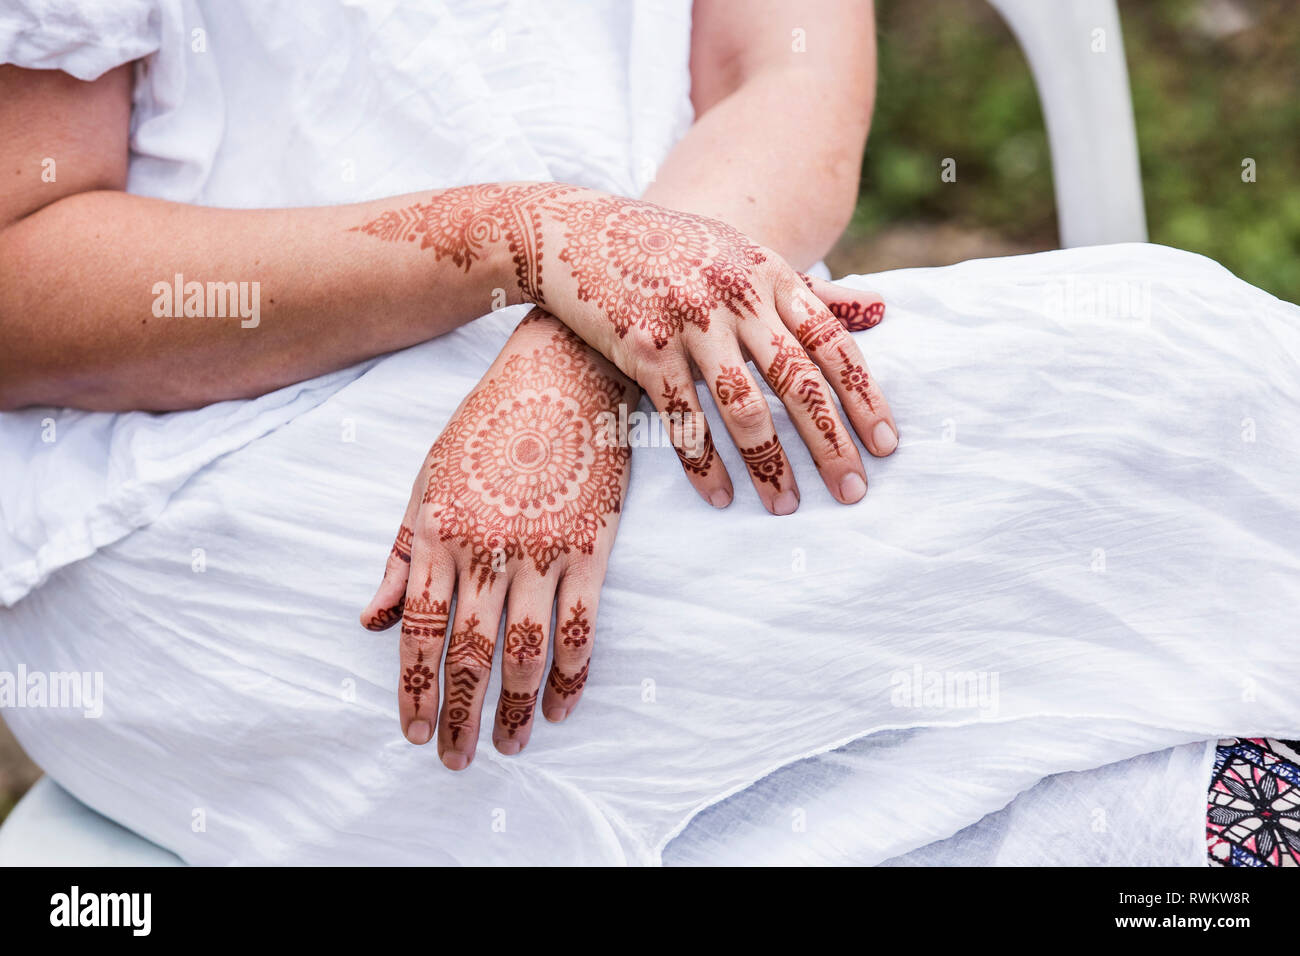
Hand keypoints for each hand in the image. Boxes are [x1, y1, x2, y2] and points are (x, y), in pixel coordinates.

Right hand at [352, 184, 897, 515]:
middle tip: (854, 491)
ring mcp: (689, 322)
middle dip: (830, 442)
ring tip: (787, 506)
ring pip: (743, 408)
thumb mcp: (743, 256)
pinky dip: (702, 464)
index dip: (864, 396)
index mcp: (769, 274)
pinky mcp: (644, 348)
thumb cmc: (670, 252)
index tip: (887, 444)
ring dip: (770, 465)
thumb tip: (884, 309)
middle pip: (798, 381)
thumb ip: (808, 291)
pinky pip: (683, 420)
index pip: (833, 342)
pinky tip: (720, 497)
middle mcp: (736, 296)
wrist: (575, 234)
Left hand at [359, 310, 636, 768]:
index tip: (415, 732)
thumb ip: (400, 554)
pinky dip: (573, 675)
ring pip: (525, 653)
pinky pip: (582, 628)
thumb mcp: (427, 479)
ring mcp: (542, 552)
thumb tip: (372, 620)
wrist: (562, 374)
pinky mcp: (590, 549)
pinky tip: (562, 705)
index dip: (415, 690)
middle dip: (459, 715)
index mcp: (438, 533)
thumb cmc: (489, 425)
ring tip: (509, 744)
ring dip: (516, 708)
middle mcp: (487, 551)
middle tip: (456, 759)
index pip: (419, 632)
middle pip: (468, 654)